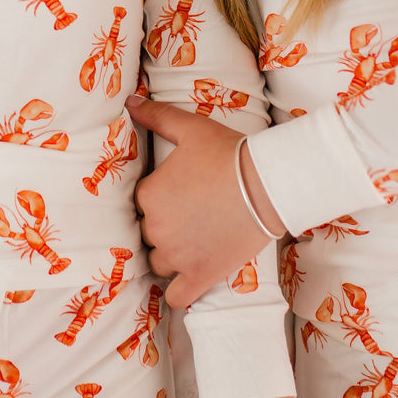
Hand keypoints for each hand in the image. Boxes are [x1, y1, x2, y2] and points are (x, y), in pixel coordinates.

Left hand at [129, 96, 279, 308]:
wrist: (268, 184)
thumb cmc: (228, 154)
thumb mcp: (190, 129)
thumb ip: (156, 116)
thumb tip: (129, 102)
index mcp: (148, 195)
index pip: (142, 203)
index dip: (161, 199)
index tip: (182, 195)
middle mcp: (155, 227)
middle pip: (149, 233)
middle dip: (166, 227)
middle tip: (193, 217)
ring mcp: (177, 256)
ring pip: (159, 262)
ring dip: (171, 256)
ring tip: (195, 242)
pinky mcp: (200, 276)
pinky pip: (176, 296)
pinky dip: (179, 291)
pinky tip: (190, 279)